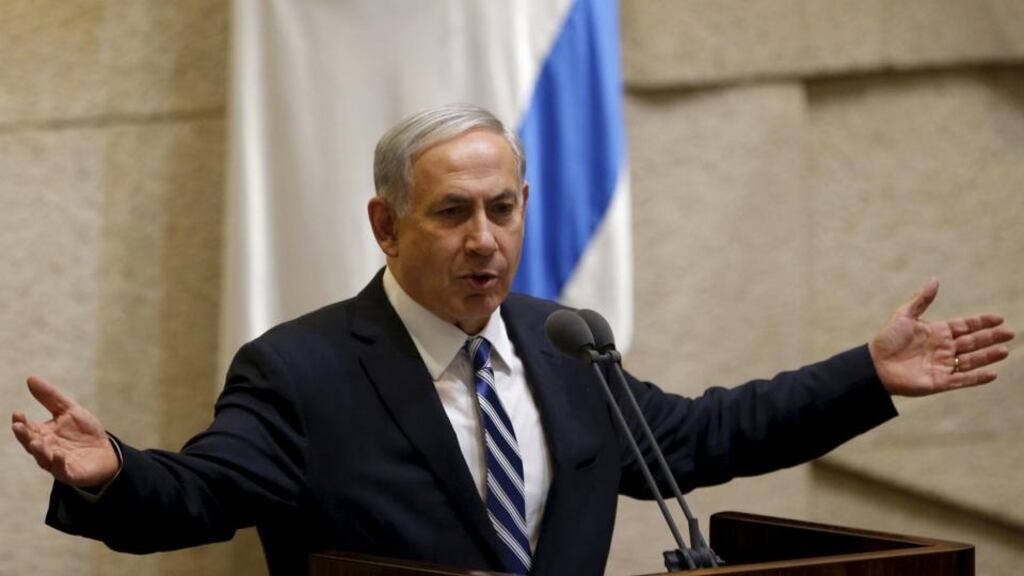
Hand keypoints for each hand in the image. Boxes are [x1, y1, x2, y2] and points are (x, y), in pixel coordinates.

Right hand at [11, 376, 119, 487]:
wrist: (105, 454)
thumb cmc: (84, 432)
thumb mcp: (69, 410)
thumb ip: (50, 397)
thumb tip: (30, 378)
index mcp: (44, 434)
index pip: (29, 428)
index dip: (22, 422)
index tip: (17, 413)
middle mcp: (47, 449)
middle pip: (32, 442)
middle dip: (24, 435)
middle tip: (18, 426)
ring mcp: (57, 462)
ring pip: (43, 458)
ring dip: (38, 450)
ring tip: (34, 442)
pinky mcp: (70, 473)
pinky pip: (62, 470)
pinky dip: (59, 464)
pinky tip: (59, 456)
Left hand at [869, 278, 1014, 395]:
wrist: (874, 365)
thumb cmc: (887, 340)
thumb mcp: (904, 315)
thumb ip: (921, 299)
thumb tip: (935, 279)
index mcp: (937, 332)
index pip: (965, 326)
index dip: (981, 322)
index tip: (998, 318)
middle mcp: (943, 348)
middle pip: (972, 342)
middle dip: (991, 337)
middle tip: (1010, 332)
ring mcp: (942, 365)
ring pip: (971, 360)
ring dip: (988, 356)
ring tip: (1004, 350)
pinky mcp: (939, 382)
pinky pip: (962, 379)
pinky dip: (977, 377)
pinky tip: (992, 373)